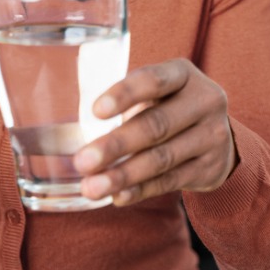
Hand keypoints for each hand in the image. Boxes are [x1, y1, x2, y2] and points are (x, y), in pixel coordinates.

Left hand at [73, 59, 237, 205]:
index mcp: (183, 73)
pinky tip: (116, 196)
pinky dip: (140, 190)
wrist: (219, 135)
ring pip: (162, 159)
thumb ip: (121, 98)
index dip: (124, 94)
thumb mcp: (155, 90)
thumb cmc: (167, 104)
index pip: (154, 80)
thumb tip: (50, 125)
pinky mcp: (210, 168)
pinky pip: (171, 181)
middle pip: (156, 125)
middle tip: (82, 161)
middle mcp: (204, 101)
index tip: (94, 111)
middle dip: (116, 145)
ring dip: (123, 175)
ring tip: (91, 187)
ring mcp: (212, 136)